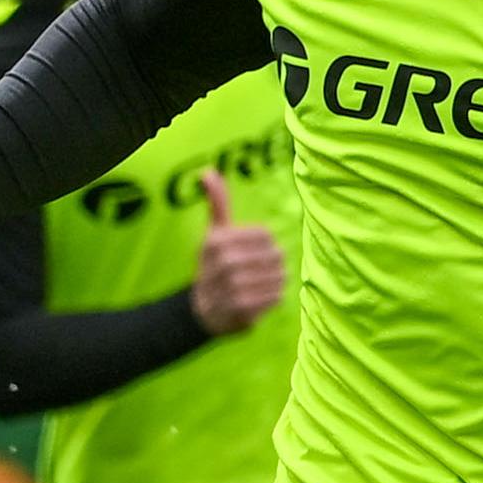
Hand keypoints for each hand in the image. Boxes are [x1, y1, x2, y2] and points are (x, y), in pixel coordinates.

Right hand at [188, 169, 286, 334]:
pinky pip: (277, 296)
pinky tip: (259, 298)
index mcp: (217, 241)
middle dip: (272, 263)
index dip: (263, 243)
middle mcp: (224, 262)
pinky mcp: (244, 309)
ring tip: (259, 284)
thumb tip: (207, 171)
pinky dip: (273, 297)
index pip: (266, 234)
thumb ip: (217, 202)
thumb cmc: (214, 265)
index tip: (249, 251)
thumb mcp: (213, 233)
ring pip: (279, 276)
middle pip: (276, 255)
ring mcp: (233, 286)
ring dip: (275, 280)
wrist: (203, 310)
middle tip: (257, 270)